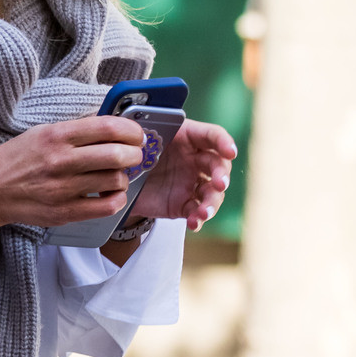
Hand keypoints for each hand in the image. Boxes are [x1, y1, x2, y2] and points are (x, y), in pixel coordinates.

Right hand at [0, 116, 146, 236]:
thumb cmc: (16, 159)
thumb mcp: (43, 133)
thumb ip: (76, 130)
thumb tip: (112, 126)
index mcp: (57, 136)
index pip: (108, 128)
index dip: (131, 130)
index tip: (136, 134)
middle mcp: (61, 161)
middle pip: (117, 155)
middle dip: (134, 154)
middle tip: (134, 155)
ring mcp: (63, 189)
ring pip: (115, 181)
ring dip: (124, 177)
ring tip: (116, 175)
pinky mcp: (64, 212)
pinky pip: (106, 207)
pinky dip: (117, 199)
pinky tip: (111, 194)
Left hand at [123, 118, 237, 234]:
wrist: (124, 179)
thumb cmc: (137, 153)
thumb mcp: (140, 138)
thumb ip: (146, 134)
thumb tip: (142, 136)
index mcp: (188, 138)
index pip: (212, 136)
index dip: (224, 142)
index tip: (230, 151)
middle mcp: (195, 160)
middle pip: (218, 166)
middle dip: (221, 174)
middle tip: (219, 183)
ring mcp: (192, 183)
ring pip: (212, 193)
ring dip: (212, 203)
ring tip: (204, 212)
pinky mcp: (184, 204)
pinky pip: (196, 212)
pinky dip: (198, 219)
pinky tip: (195, 222)